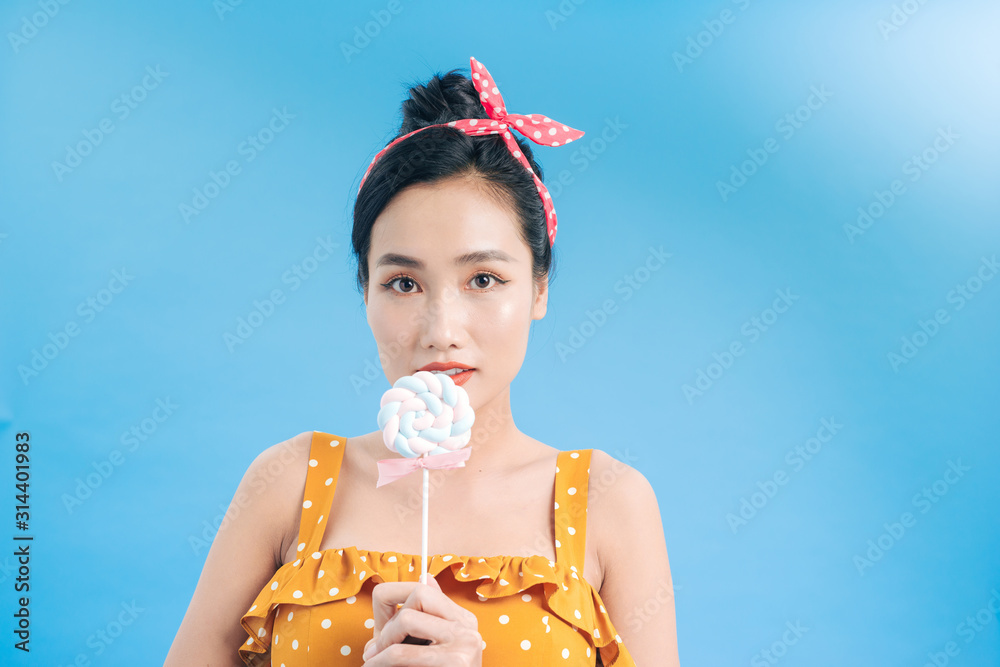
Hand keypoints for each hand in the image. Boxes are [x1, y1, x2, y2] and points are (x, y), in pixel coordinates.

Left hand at [362, 573, 481, 665]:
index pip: (423, 586)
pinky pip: (402, 652)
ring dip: (383, 642)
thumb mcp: (429, 647)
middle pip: (418, 593)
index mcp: (463, 619)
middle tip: (376, 649)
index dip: (395, 597)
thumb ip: (426, 618)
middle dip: (389, 621)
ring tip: (376, 661)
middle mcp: (468, 626)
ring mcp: (464, 642)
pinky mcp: (454, 660)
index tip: (382, 623)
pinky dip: (380, 662)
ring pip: (407, 618)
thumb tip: (425, 577)